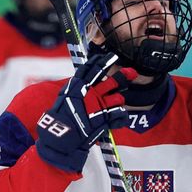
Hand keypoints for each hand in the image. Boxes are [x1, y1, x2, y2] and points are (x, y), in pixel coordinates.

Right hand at [35, 52, 133, 173]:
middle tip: (131, 72)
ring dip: (119, 99)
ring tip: (118, 100)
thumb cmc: (59, 117)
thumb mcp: (64, 97)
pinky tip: (120, 117)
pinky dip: (122, 116)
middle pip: (112, 81)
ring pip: (118, 98)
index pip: (92, 68)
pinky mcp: (104, 120)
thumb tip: (81, 80)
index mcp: (79, 85)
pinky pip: (120, 115)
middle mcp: (91, 93)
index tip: (111, 57)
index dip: (103, 61)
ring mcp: (99, 106)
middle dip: (123, 75)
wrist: (60, 134)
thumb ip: (75, 87)